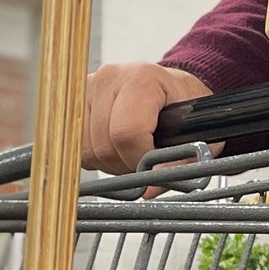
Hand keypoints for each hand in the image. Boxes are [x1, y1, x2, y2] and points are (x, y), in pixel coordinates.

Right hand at [83, 63, 210, 171]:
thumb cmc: (184, 110)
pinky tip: (113, 146)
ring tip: (129, 152)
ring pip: (86, 150)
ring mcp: (87, 88)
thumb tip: (147, 191)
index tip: (152, 164)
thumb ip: (176, 165)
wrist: (170, 89)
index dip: (138, 160)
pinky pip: (77, 147)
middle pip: (103, 145)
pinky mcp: (73, 101)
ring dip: (108, 163)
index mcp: (143, 79)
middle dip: (124, 164)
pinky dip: (95, 157)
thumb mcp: (195, 136)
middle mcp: (109, 78)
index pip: (126, 133)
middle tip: (143, 160)